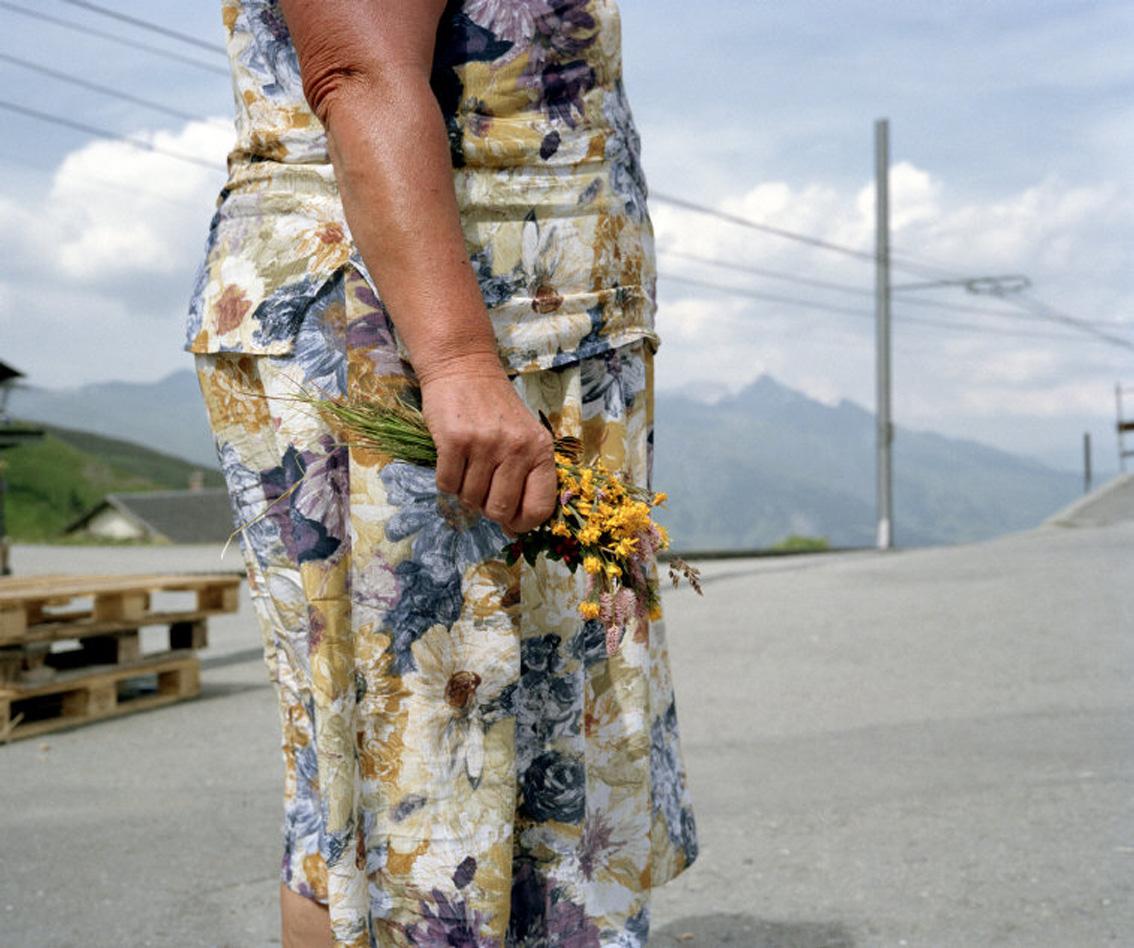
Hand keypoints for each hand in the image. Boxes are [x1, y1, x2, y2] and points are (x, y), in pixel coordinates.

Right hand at [418, 356, 557, 535]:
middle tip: (483, 488)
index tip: (510, 520)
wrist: (466, 368)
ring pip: (470, 499)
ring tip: (468, 466)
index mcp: (541, 451)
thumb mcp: (525, 437)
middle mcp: (517, 448)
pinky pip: (447, 485)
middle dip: (487, 508)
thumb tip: (514, 529)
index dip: (522, 523)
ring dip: (465, 491)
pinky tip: (453, 460)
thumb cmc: (497, 409)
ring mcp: (486, 444)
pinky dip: (446, 481)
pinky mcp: (455, 440)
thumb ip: (526, 478)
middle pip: (500, 510)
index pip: (539, 508)